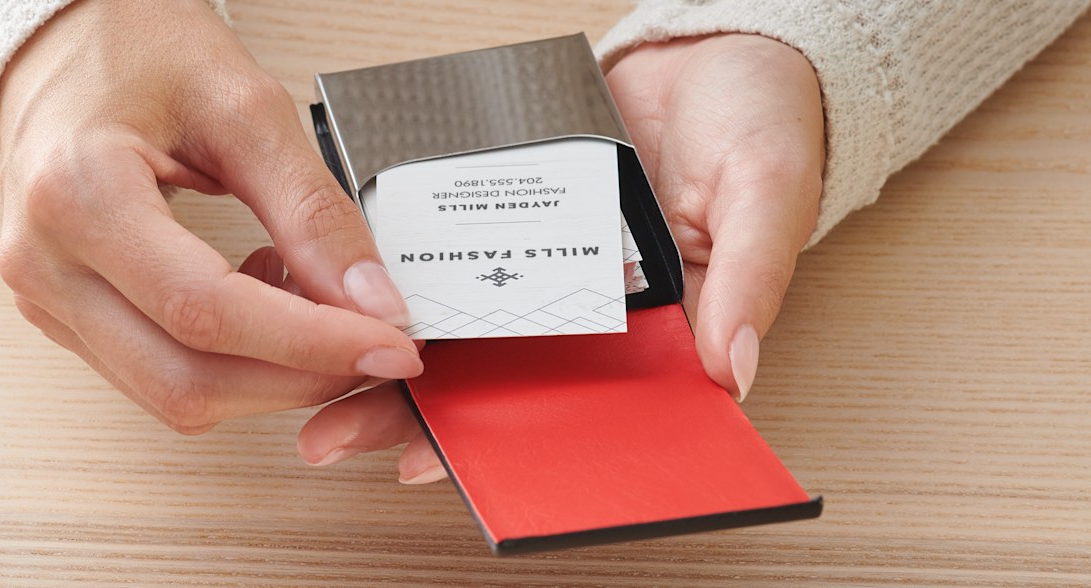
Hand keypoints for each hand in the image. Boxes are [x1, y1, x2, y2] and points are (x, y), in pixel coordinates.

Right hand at [0, 0, 421, 433]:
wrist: (70, 43)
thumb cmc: (140, 51)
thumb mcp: (245, 109)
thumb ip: (312, 211)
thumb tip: (373, 302)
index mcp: (78, 195)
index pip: (207, 311)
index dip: (311, 342)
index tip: (387, 343)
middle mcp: (45, 262)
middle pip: (188, 378)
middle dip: (300, 375)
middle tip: (373, 344)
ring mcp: (48, 298)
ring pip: (174, 394)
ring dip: (270, 376)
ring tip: (316, 307)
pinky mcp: (67, 316)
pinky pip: (159, 376)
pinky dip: (235, 362)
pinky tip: (267, 302)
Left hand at [294, 33, 822, 482]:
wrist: (716, 47)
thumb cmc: (761, 122)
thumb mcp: (768, 194)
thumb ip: (751, 278)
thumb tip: (735, 369)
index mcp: (662, 325)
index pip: (586, 407)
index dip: (518, 441)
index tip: (449, 461)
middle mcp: (596, 302)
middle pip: (510, 375)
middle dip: (427, 411)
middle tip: (344, 434)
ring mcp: (552, 255)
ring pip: (472, 320)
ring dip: (401, 350)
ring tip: (321, 376)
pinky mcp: (520, 208)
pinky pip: (464, 245)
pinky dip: (413, 269)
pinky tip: (352, 289)